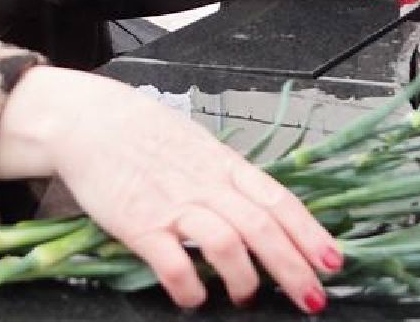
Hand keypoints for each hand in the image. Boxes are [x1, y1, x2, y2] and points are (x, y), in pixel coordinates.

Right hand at [0, 67, 336, 312]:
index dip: (310, 233)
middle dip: (293, 267)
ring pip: (226, 244)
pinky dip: (189, 287)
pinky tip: (194, 298)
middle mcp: (205, 183)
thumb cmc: (141, 132)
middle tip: (312, 298)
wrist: (87, 120)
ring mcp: (173, 203)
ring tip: (248, 297)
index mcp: (223, 163)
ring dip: (245, 279)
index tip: (333, 261)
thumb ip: (226, 177)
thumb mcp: (196, 146)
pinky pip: (173, 263)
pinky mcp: (138, 223)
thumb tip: (262, 209)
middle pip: (262, 227)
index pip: (279, 200)